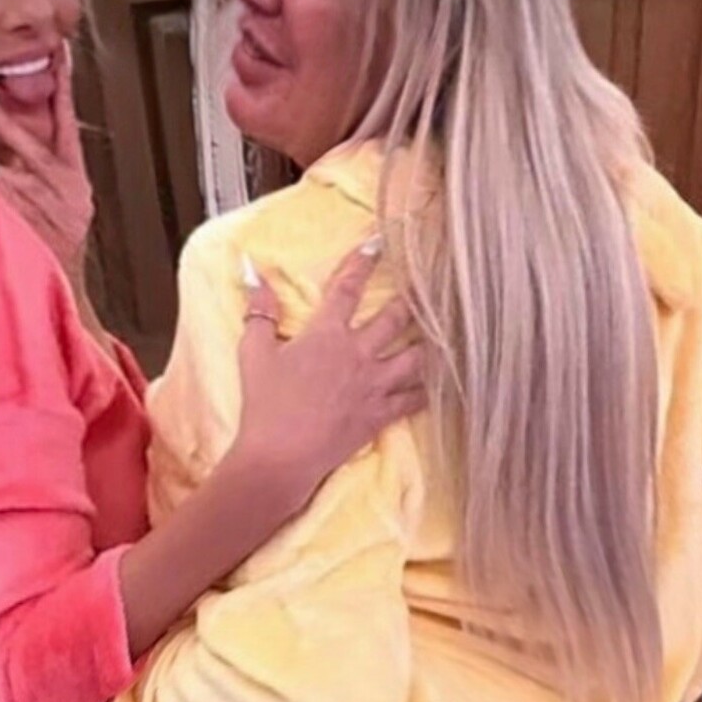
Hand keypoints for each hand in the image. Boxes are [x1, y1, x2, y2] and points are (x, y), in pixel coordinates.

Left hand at [0, 51, 93, 279]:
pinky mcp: (31, 230)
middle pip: (34, 146)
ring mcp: (48, 213)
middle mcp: (68, 194)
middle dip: (4, 118)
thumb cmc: (52, 251)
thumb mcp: (61, 206)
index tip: (57, 53)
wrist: (61, 299)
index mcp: (76, 181)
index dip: (62, 88)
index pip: (68, 124)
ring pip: (10, 173)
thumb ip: (39, 168)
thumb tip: (4, 130)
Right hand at [228, 243, 426, 515]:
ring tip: (449, 331)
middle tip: (430, 283)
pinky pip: (415, 399)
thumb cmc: (265, 405)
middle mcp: (357, 354)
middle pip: (395, 318)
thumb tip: (252, 272)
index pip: (347, 288)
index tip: (378, 243)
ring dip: (431, 342)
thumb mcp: (253, 353)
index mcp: (327, 334)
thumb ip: (259, 312)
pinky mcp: (380, 415)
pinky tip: (447, 382)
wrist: (281, 457)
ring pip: (416, 357)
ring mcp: (374, 385)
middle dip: (413, 298)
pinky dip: (432, 389)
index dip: (362, 262)